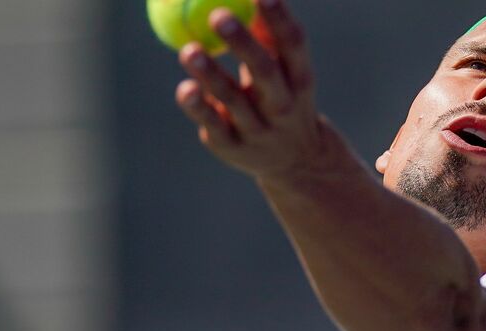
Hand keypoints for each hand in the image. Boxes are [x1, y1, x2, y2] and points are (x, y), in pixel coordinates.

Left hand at [176, 0, 339, 180]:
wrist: (296, 161)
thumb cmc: (282, 98)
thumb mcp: (285, 71)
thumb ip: (267, 36)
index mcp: (300, 79)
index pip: (293, 45)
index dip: (279, 17)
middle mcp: (284, 106)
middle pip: (265, 72)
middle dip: (242, 43)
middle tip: (218, 14)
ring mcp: (259, 130)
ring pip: (234, 100)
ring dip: (212, 75)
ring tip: (189, 50)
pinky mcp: (234, 149)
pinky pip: (214, 126)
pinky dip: (199, 108)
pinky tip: (186, 89)